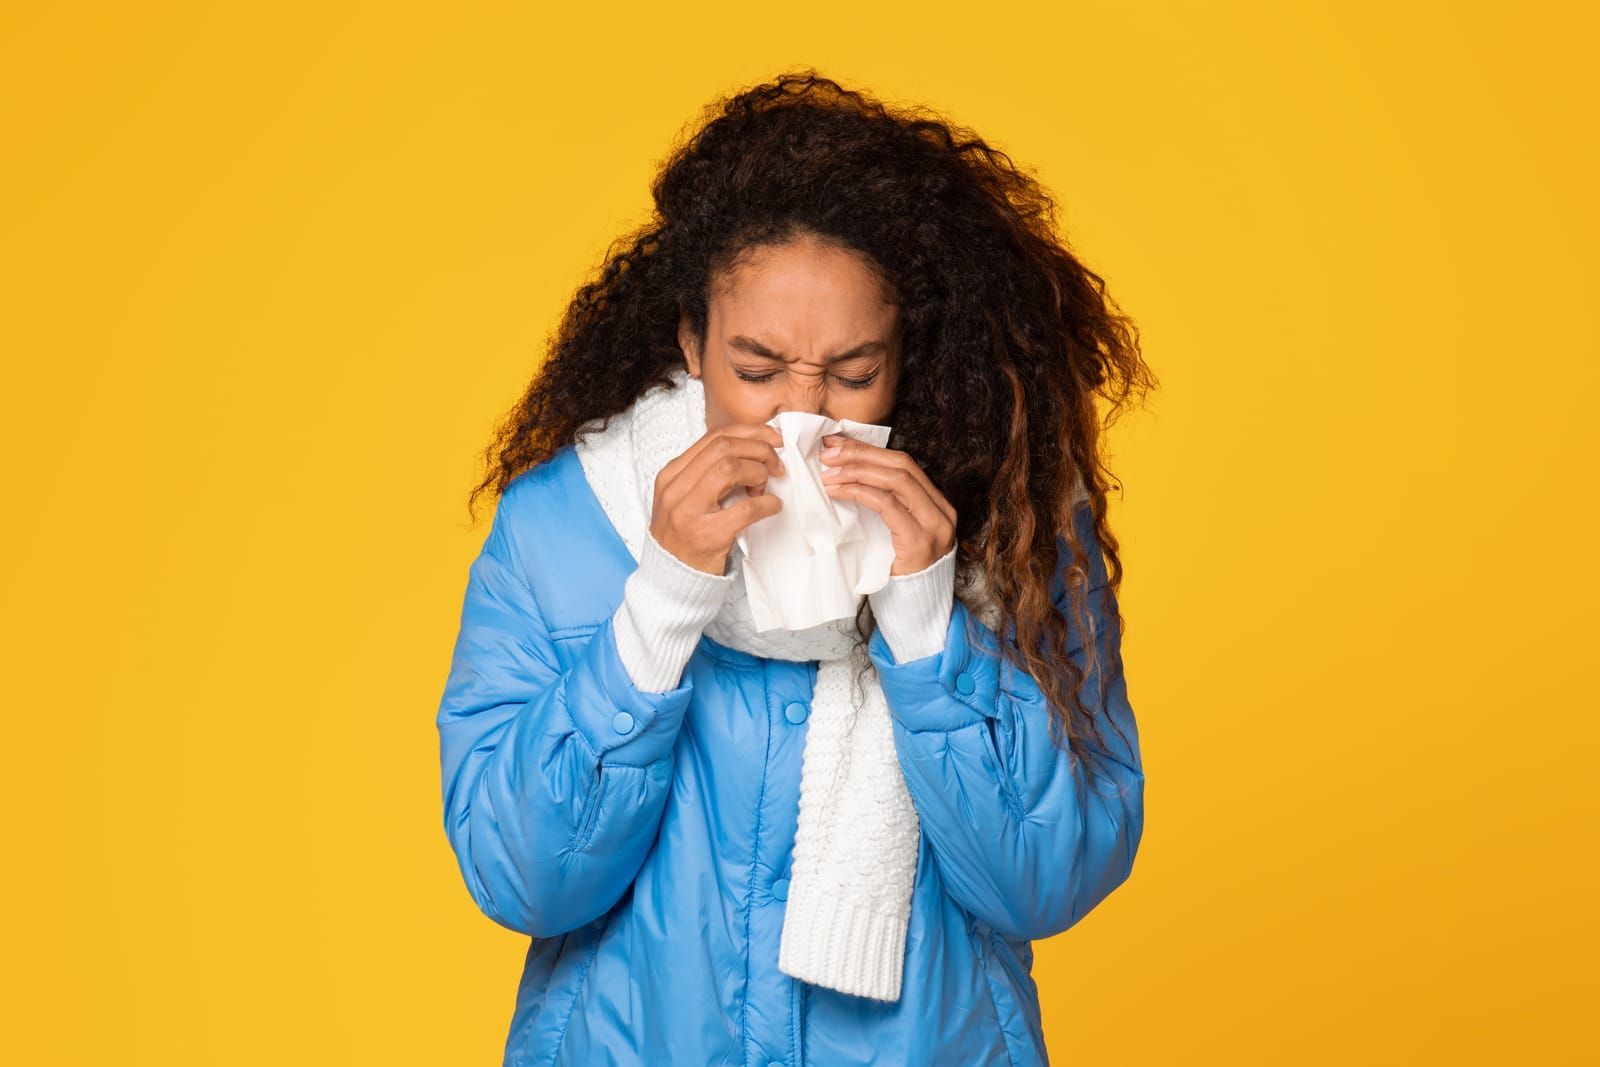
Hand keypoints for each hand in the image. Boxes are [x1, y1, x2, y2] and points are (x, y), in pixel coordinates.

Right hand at [649, 423, 787, 574]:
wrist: (670, 578)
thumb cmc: (684, 534)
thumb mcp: (684, 497)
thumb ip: (707, 472)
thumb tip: (752, 449)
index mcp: (671, 474)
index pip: (714, 436)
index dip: (750, 432)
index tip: (773, 439)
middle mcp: (676, 489)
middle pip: (724, 447)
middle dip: (759, 450)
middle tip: (776, 465)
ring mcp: (689, 512)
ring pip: (730, 468)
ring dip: (758, 472)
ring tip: (765, 487)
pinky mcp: (707, 535)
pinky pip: (746, 510)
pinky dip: (767, 504)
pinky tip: (772, 506)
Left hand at [819, 433, 956, 574]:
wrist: (914, 611)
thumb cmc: (897, 571)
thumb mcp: (895, 531)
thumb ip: (886, 504)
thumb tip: (849, 471)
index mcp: (937, 504)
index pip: (904, 463)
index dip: (869, 449)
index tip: (838, 442)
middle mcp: (941, 511)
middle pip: (901, 465)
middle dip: (860, 454)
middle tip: (827, 452)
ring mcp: (934, 525)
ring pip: (895, 480)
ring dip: (856, 470)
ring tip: (827, 472)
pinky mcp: (919, 541)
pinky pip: (887, 505)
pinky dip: (859, 492)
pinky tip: (837, 491)